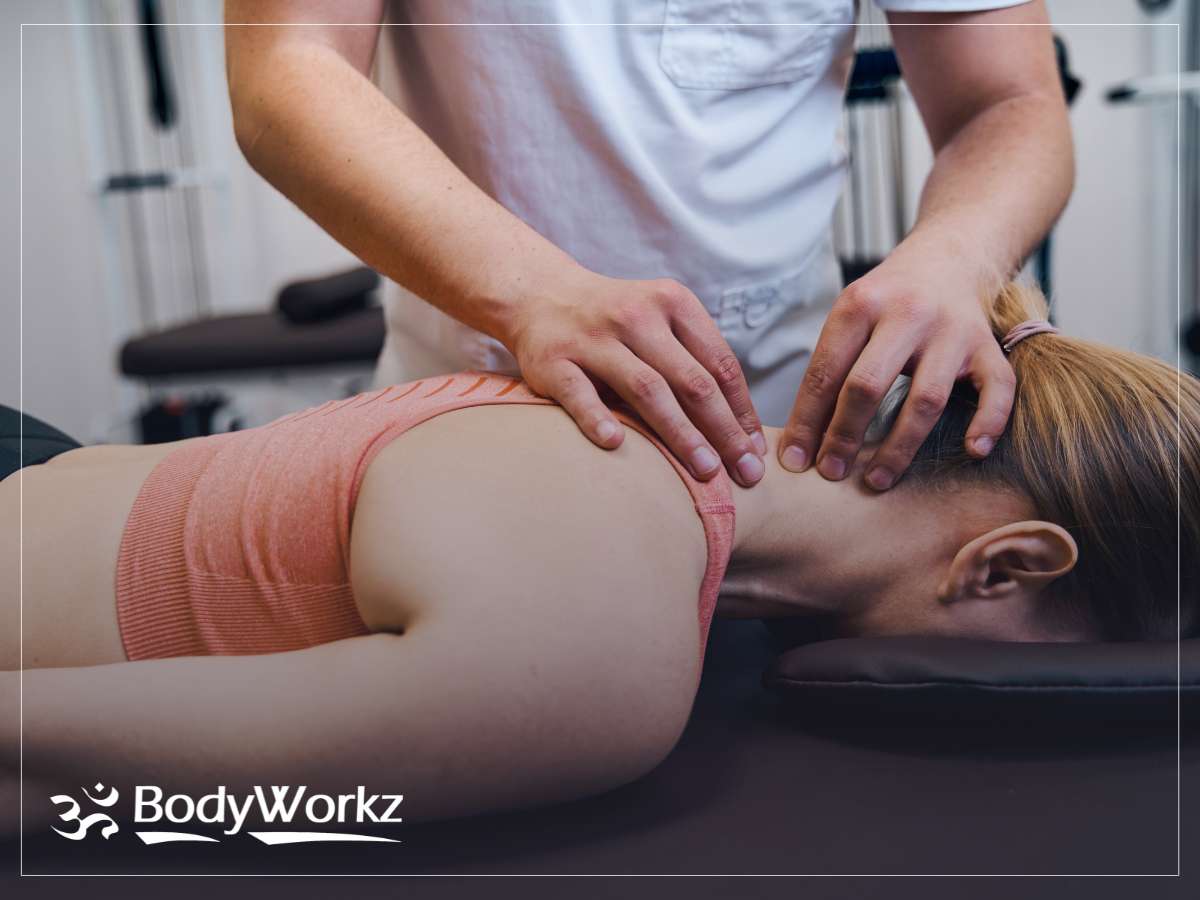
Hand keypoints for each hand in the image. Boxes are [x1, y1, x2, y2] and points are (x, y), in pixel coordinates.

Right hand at [503, 269, 766, 486]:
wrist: (542, 296)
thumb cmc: (616, 323)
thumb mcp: (660, 321)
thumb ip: (695, 361)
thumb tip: (743, 430)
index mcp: (673, 303)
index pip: (720, 363)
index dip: (742, 410)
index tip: (756, 450)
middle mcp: (637, 315)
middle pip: (692, 381)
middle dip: (724, 430)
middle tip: (746, 472)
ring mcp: (593, 337)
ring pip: (647, 389)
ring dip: (680, 433)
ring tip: (704, 471)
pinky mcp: (554, 359)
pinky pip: (580, 393)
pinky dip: (597, 418)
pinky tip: (615, 444)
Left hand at [777, 246, 1015, 489]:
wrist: (950, 257)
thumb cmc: (888, 301)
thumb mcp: (850, 316)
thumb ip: (829, 368)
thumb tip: (801, 440)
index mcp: (861, 304)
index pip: (826, 372)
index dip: (807, 420)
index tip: (795, 459)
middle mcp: (907, 314)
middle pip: (869, 385)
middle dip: (844, 435)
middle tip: (830, 472)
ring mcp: (952, 331)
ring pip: (926, 399)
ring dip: (899, 447)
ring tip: (877, 480)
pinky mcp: (988, 346)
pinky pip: (997, 389)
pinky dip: (989, 422)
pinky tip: (972, 451)